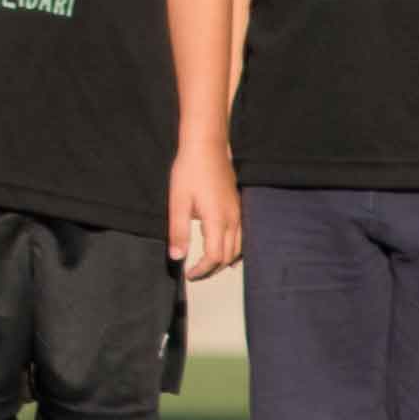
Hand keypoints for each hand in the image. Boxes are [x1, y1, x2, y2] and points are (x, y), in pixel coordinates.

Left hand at [167, 145, 242, 279]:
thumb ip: (178, 231)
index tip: (189, 274)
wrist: (207, 145)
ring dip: (225, 259)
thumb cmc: (189, 171)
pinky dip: (233, 248)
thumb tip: (177, 257)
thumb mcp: (178, 201)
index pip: (215, 257)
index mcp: (217, 220)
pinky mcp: (238, 205)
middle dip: (214, 269)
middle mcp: (232, 219)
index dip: (203, 269)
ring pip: (239, 247)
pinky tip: (222, 247)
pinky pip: (241, 235)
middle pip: (229, 256)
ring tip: (209, 265)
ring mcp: (238, 212)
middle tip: (197, 274)